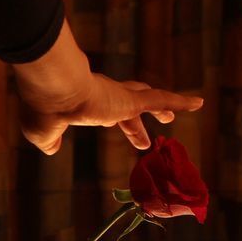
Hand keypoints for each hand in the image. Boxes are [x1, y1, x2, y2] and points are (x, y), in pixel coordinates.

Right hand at [12, 21, 203, 154]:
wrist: (54, 91)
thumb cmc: (45, 110)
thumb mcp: (42, 133)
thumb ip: (48, 140)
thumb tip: (50, 149)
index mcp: (85, 105)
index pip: (103, 112)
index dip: (111, 123)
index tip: (113, 128)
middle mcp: (104, 97)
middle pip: (127, 106)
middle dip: (136, 123)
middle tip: (144, 141)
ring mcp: (120, 97)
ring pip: (147, 99)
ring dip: (162, 108)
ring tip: (173, 118)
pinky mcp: (131, 99)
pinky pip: (162, 99)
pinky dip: (181, 101)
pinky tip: (199, 104)